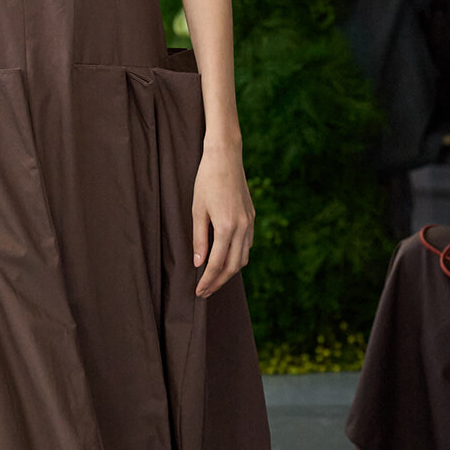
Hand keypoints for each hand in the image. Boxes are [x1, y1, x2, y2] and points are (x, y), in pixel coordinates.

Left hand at [192, 142, 254, 295]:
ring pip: (243, 258)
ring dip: (229, 272)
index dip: (207, 281)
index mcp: (227, 227)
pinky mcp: (252, 217)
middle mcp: (242, 228)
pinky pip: (247, 245)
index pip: (217, 264)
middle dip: (218, 282)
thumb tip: (199, 264)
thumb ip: (199, 239)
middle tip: (204, 292)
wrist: (225, 157)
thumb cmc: (206, 181)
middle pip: (233, 266)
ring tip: (214, 279)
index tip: (198, 292)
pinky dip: (237, 257)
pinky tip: (226, 259)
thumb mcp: (197, 210)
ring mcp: (250, 223)